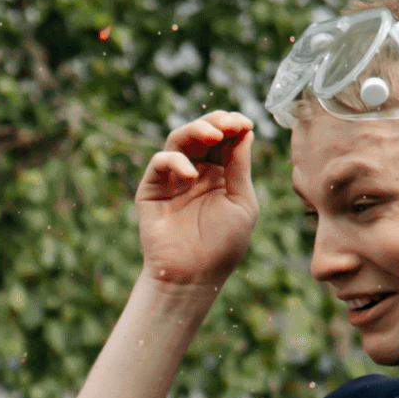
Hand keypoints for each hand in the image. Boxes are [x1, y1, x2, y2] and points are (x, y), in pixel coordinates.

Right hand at [136, 111, 258, 288]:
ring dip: (196, 130)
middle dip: (217, 122)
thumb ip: (240, 167)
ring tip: (215, 134)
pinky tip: (193, 175)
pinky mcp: (151, 189)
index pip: (226, 138)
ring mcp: (173, 178)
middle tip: (230, 123)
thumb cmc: (223, 245)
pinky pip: (160, 163)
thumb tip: (245, 132)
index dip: (234, 125)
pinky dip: (176, 162)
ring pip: (179, 139)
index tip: (247, 124)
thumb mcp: (242, 202)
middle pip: (202, 133)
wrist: (194, 275)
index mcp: (221, 172)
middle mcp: (196, 171)